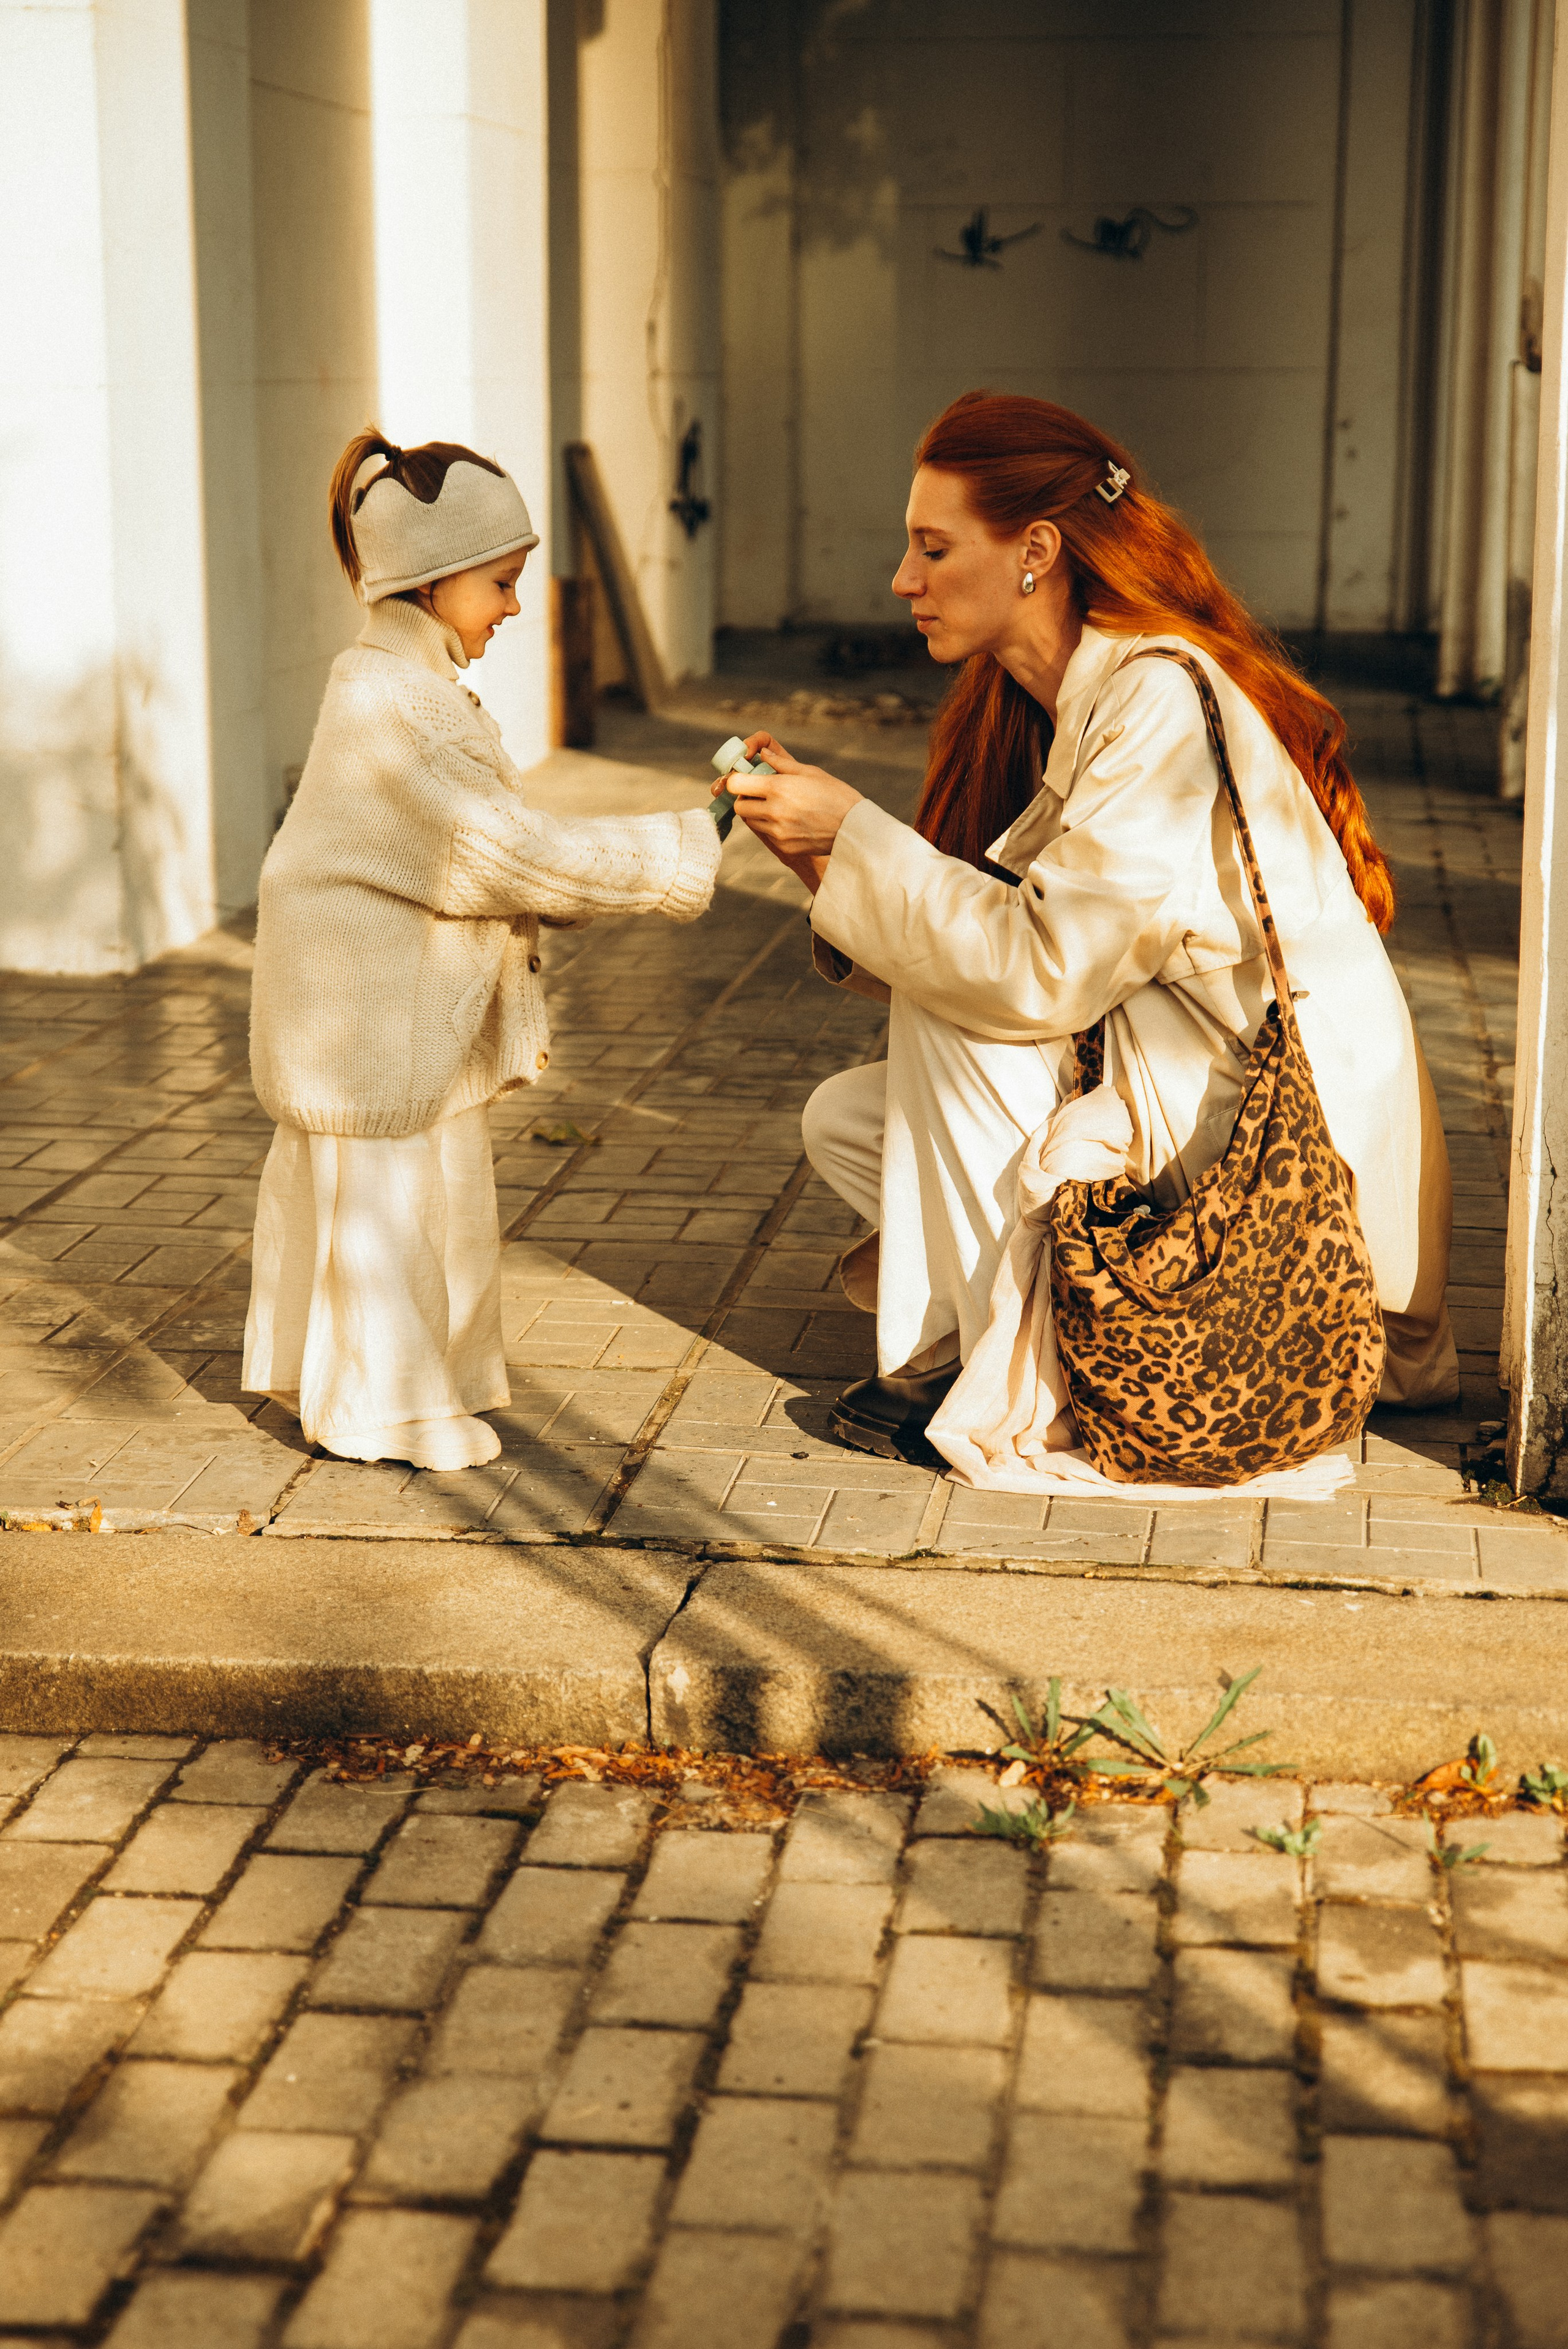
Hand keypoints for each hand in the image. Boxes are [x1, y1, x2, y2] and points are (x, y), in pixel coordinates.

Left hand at [713, 733, 862, 860]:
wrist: (855, 829)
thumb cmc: (836, 794)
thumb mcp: (810, 772)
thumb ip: (781, 763)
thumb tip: (762, 754)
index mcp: (778, 788)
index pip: (736, 785)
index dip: (738, 781)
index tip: (746, 779)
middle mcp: (774, 811)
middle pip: (740, 806)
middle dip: (746, 798)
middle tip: (760, 793)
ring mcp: (778, 832)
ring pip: (751, 822)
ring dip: (757, 813)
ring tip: (777, 806)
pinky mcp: (784, 847)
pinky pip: (767, 835)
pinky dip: (771, 827)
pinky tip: (790, 821)